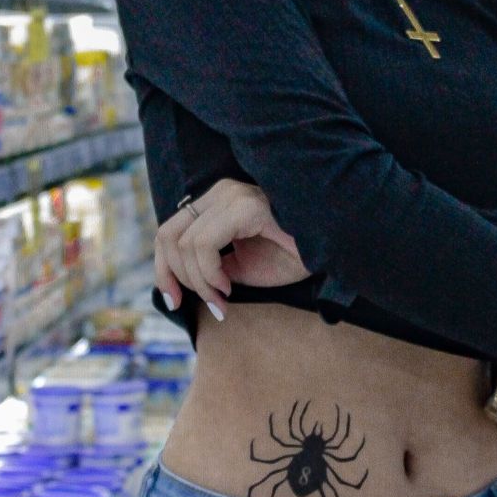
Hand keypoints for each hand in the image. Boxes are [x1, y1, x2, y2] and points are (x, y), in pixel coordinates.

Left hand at [155, 179, 310, 318]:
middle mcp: (221, 193)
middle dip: (176, 279)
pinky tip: (229, 287)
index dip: (163, 270)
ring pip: (185, 244)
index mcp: (216, 203)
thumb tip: (173, 287)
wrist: (332, 249)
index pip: (168, 232)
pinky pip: (204, 244)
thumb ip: (207, 270)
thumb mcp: (238, 268)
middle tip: (207, 303)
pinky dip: (209, 273)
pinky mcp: (245, 207)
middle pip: (167, 236)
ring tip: (223, 298)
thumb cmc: (291, 258)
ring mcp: (232, 196)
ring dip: (200, 283)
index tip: (173, 302)